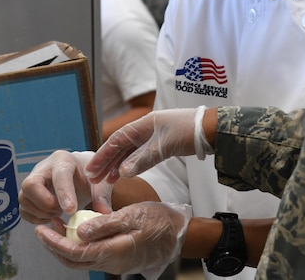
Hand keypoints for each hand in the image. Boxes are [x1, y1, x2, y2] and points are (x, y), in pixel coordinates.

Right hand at [19, 150, 112, 223]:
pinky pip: (23, 209)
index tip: (71, 211)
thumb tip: (104, 213)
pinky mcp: (28, 194)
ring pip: (24, 198)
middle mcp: (43, 168)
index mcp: (63, 160)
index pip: (59, 176)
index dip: (63, 194)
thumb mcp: (99, 183)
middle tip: (61, 211)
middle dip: (45, 203)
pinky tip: (51, 217)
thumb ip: (101, 197)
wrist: (80, 173)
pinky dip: (35, 218)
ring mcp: (33, 180)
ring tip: (58, 214)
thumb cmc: (89, 176)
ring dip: (40, 212)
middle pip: (30, 185)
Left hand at [35, 202, 192, 276]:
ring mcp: (114, 262)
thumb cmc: (160, 221)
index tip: (41, 229)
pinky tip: (76, 232)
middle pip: (73, 261)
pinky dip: (78, 246)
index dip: (55, 242)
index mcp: (113, 251)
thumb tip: (78, 231)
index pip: (75, 251)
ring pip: (81, 260)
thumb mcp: (133, 215)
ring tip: (55, 228)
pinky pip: (91, 255)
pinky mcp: (117, 257)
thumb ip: (105, 224)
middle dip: (54, 246)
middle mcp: (111, 261)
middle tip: (42, 228)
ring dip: (64, 246)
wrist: (180, 234)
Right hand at [86, 107, 211, 182]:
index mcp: (144, 124)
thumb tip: (122, 173)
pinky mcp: (162, 143)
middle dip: (106, 162)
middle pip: (120, 145)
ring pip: (130, 151)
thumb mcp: (164, 146)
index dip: (102, 154)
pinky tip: (125, 174)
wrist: (212, 129)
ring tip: (107, 180)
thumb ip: (143, 159)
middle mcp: (146, 128)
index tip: (91, 169)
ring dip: (117, 164)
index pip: (116, 139)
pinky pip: (140, 154)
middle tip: (94, 178)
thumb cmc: (189, 132)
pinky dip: (131, 164)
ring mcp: (154, 135)